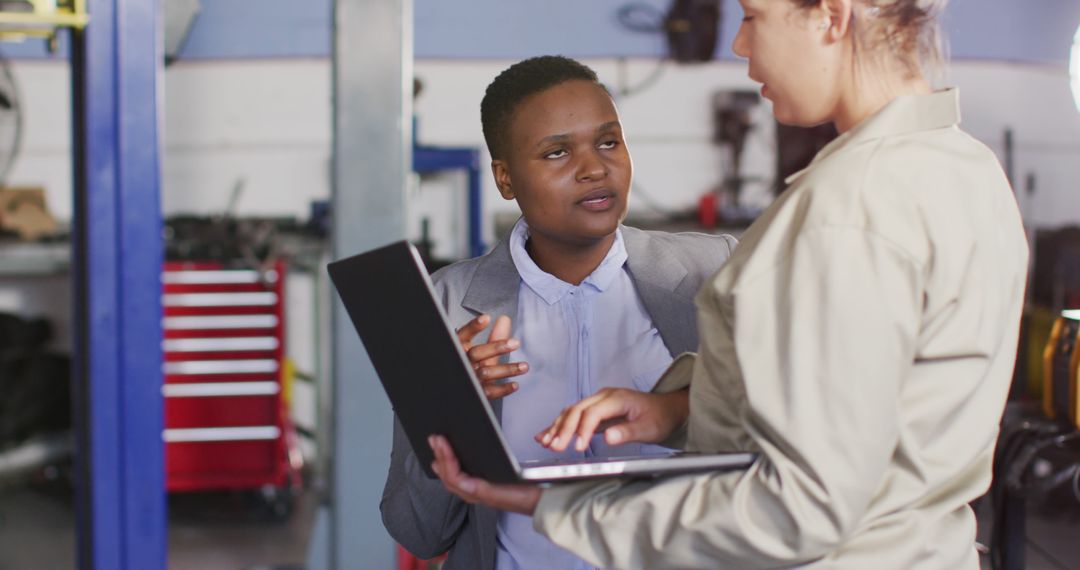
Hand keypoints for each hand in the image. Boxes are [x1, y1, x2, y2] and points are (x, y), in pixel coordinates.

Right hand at [429, 435, 540, 514]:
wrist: (541, 496)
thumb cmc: (525, 483)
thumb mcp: (502, 464)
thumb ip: (489, 456)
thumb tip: (477, 438)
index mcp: (476, 485)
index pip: (451, 474)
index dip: (441, 458)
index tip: (436, 441)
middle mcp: (473, 492)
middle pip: (446, 476)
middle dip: (438, 455)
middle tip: (433, 437)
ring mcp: (476, 494)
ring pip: (449, 478)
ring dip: (441, 458)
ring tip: (438, 441)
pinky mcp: (482, 493)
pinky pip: (459, 480)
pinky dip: (451, 466)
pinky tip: (449, 452)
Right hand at [456, 314, 528, 399]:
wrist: (469, 389)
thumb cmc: (476, 367)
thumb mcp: (484, 352)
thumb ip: (494, 337)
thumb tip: (505, 319)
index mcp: (461, 349)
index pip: (463, 335)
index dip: (473, 327)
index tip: (486, 318)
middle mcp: (463, 363)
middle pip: (476, 353)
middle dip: (496, 347)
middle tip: (515, 343)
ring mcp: (469, 378)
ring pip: (485, 373)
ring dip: (507, 369)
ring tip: (524, 366)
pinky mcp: (477, 393)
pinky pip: (489, 392)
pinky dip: (503, 389)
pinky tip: (515, 384)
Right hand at [535, 388, 689, 451]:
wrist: (666, 408)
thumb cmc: (659, 417)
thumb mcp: (649, 428)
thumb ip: (628, 432)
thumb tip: (609, 437)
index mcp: (617, 398)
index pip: (593, 413)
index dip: (583, 430)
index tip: (577, 448)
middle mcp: (603, 396)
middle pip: (577, 410)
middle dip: (563, 429)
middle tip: (554, 447)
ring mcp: (597, 401)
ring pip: (571, 412)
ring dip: (557, 427)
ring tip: (544, 442)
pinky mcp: (594, 409)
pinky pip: (573, 415)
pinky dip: (559, 425)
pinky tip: (545, 434)